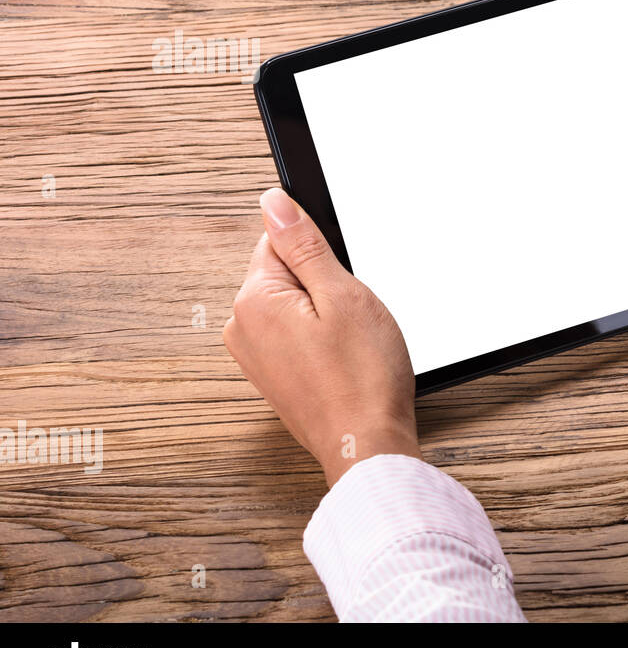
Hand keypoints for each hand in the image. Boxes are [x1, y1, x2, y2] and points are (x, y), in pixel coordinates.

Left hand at [224, 188, 419, 485]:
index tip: (344, 285)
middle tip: (353, 319)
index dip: (323, 256)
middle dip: (324, 286)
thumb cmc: (362, 378)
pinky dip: (322, 341)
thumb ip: (303, 245)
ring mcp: (254, 357)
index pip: (281, 241)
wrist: (366, 445)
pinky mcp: (272, 377)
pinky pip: (296, 336)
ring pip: (295, 306)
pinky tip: (344, 362)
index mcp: (253, 301)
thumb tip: (273, 203)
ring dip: (326, 316)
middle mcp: (241, 328)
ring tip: (350, 345)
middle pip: (286, 273)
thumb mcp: (342, 295)